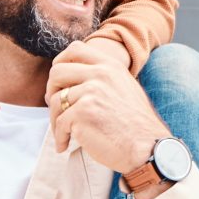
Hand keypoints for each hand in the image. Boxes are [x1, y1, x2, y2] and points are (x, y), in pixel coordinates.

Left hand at [46, 50, 166, 178]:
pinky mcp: (83, 113)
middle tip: (57, 109)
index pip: (75, 50)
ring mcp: (91, 92)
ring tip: (65, 133)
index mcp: (110, 66)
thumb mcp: (124, 89)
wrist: (147, 148)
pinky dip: (60, 137)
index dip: (60, 63)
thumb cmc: (135, 126)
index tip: (58, 82)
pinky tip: (65, 145)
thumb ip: (102, 79)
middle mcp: (101, 74)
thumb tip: (69, 83)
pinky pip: (59, 123)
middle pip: (57, 72)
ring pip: (56, 101)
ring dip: (56, 120)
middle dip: (51, 91)